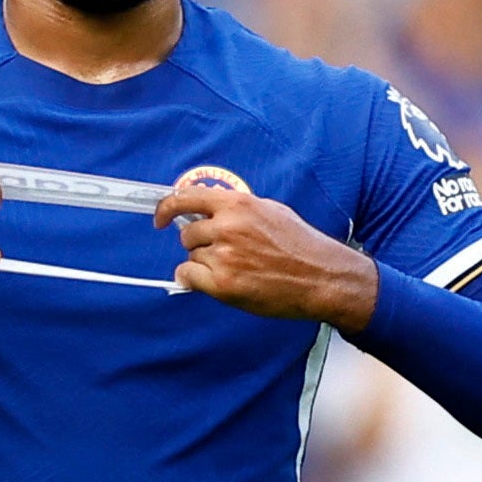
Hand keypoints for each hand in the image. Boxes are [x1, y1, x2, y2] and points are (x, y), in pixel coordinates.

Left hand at [153, 185, 376, 327]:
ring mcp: (223, 256)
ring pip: (191, 257)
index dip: (167, 208)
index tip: (161, 218)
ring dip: (205, 263)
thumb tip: (212, 205)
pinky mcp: (223, 283)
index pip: (186, 197)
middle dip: (200, 243)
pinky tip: (219, 282)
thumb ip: (238, 207)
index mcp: (238, 204)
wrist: (321, 277)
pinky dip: (196, 280)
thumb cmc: (301, 245)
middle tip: (225, 252)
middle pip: (187, 233)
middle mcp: (227, 227)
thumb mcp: (271, 211)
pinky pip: (188, 277)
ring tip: (236, 268)